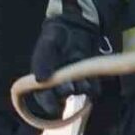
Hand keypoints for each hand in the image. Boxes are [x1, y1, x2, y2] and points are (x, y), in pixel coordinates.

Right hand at [29, 0, 101, 118]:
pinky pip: (93, 88)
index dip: (48, 104)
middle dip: (66, 93)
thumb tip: (40, 80)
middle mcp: (59, 83)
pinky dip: (94, 86)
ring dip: (81, 89)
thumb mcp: (48, 44)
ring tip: (83, 81)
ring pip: (79, 92)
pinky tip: (93, 78)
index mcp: (44, 77)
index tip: (54, 108)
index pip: (43, 96)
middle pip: (62, 96)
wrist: (77, 26)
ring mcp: (75, 81)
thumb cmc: (57, 35)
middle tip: (70, 87)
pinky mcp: (89, 78)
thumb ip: (43, 60)